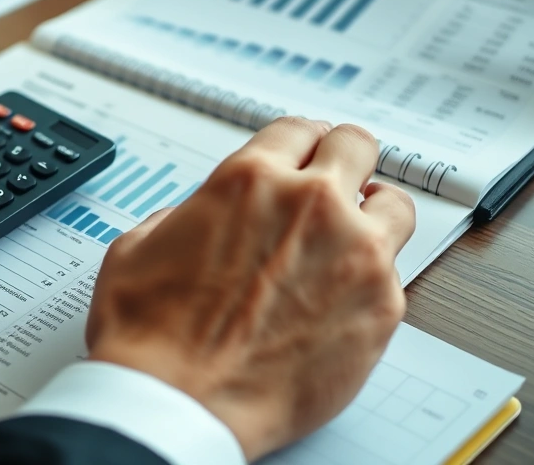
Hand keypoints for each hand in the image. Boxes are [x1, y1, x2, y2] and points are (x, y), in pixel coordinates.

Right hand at [85, 117, 415, 460]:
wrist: (178, 404)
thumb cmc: (150, 335)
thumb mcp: (138, 246)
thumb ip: (183, 215)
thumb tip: (201, 218)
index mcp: (249, 180)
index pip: (297, 129)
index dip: (297, 141)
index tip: (302, 153)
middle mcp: (310, 205)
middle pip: (356, 145)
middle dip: (343, 159)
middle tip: (336, 181)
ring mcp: (356, 255)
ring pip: (394, 204)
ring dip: (373, 212)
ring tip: (355, 234)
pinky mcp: (381, 308)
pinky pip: (395, 273)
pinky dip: (372, 278)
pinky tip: (342, 297)